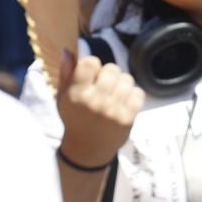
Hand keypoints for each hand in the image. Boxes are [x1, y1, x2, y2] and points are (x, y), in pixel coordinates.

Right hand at [55, 50, 142, 167]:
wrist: (87, 150)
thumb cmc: (74, 120)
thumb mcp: (63, 98)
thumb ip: (65, 74)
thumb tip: (68, 51)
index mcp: (77, 94)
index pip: (91, 62)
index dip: (93, 66)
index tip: (91, 75)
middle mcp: (95, 101)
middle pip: (112, 69)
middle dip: (109, 74)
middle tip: (104, 86)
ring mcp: (113, 110)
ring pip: (127, 79)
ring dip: (121, 84)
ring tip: (114, 94)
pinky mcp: (128, 118)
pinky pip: (138, 93)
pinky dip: (132, 95)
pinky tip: (123, 102)